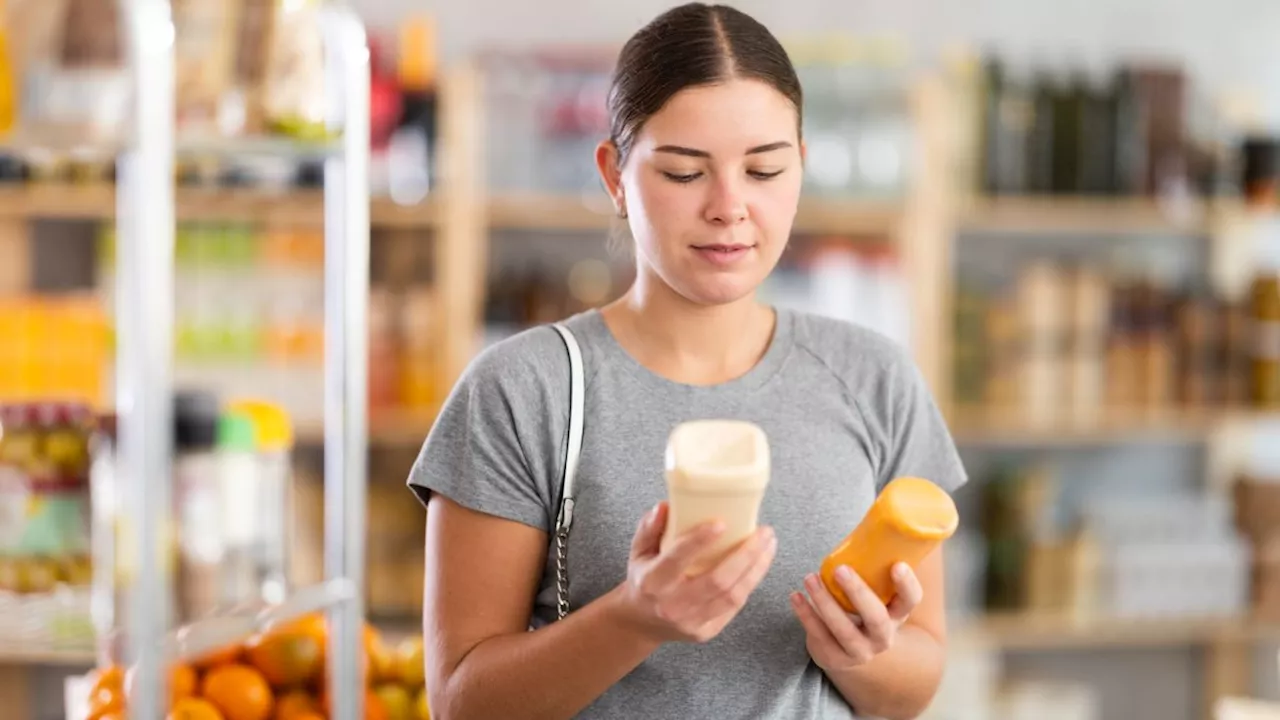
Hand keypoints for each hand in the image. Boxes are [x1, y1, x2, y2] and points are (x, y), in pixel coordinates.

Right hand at [615, 501, 776, 644]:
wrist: (641, 623)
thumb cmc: (643, 580)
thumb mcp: (638, 551)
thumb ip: (649, 528)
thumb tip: (665, 507)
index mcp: (652, 582)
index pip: (677, 559)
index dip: (699, 541)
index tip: (722, 523)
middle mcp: (672, 605)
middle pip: (717, 580)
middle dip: (746, 555)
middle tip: (764, 532)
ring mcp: (691, 622)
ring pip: (732, 596)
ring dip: (756, 569)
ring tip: (768, 545)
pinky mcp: (706, 631)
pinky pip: (734, 607)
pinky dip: (749, 584)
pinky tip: (759, 564)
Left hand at [790, 562, 922, 672]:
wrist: (849, 650)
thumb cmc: (861, 606)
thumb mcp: (875, 592)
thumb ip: (872, 566)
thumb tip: (869, 518)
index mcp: (897, 614)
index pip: (911, 601)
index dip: (907, 584)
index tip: (897, 564)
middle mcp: (883, 636)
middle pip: (876, 618)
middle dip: (858, 593)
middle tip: (840, 570)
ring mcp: (860, 651)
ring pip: (843, 629)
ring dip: (825, 602)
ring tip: (809, 578)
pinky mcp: (834, 658)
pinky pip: (819, 636)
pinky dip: (805, 615)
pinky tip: (795, 596)